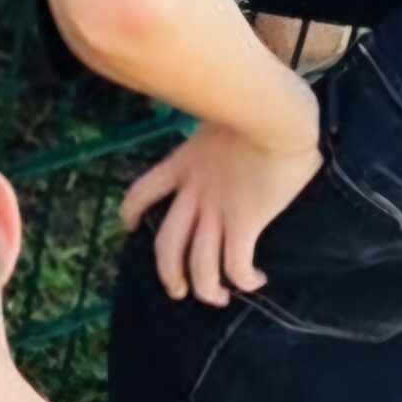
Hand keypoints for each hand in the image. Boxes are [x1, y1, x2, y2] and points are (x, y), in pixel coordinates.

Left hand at [119, 122, 322, 306]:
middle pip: (167, 243)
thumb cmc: (257, 104)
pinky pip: (236, 263)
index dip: (130, 212)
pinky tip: (255, 281)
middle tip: (177, 289)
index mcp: (183, 165)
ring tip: (217, 297)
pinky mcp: (244, 221)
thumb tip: (226, 111)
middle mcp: (194, 193)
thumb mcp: (220, 113)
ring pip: (199, 262)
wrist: (273, 114)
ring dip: (205, 288)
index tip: (128, 227)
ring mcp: (217, 209)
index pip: (142, 191)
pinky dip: (242, 278)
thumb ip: (215, 121)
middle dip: (169, 272)